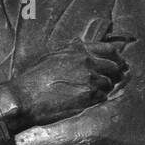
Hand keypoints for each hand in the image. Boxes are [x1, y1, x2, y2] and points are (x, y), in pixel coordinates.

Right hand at [3, 37, 129, 130]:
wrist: (25, 97)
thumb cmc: (34, 77)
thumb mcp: (52, 55)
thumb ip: (70, 49)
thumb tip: (80, 44)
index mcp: (79, 50)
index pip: (109, 49)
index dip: (117, 56)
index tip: (119, 62)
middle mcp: (87, 62)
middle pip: (114, 67)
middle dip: (116, 73)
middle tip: (115, 79)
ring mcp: (89, 80)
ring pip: (109, 83)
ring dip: (106, 88)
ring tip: (98, 92)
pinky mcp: (89, 97)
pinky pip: (103, 97)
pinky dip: (99, 99)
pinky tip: (90, 100)